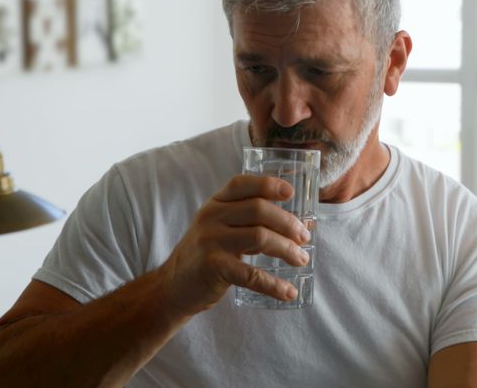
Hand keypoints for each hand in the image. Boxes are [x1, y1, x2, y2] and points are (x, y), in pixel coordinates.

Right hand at [157, 175, 311, 315]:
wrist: (171, 287)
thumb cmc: (206, 255)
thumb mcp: (220, 229)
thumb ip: (251, 222)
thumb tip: (300, 225)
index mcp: (215, 203)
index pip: (242, 184)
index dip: (268, 184)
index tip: (290, 193)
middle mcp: (211, 217)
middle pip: (259, 209)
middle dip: (288, 223)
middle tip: (305, 237)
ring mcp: (211, 241)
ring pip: (260, 237)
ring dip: (287, 249)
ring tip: (301, 259)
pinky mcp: (213, 268)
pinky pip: (251, 274)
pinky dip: (274, 284)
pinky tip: (288, 291)